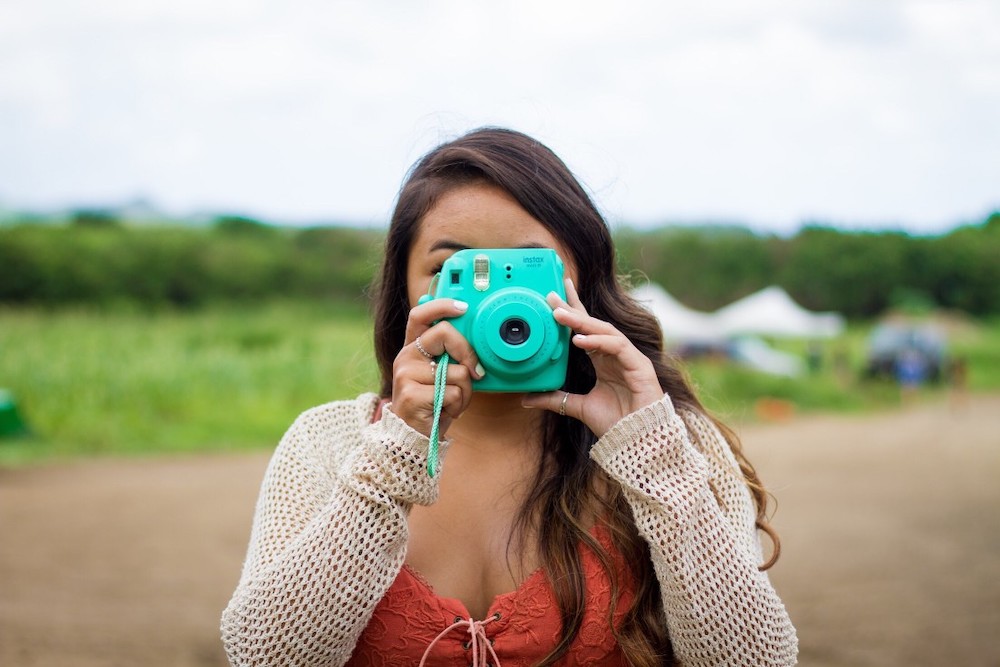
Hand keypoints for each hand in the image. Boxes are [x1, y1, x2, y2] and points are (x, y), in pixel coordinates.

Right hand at [392, 299, 483, 437]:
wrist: (414, 437)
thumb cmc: (434, 404)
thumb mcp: (442, 376)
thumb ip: (451, 357)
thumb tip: (476, 344)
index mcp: (413, 348)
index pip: (420, 315)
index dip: (442, 306)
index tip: (464, 308)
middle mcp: (406, 357)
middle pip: (444, 334)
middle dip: (468, 352)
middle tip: (476, 372)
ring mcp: (406, 375)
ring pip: (457, 371)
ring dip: (465, 391)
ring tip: (452, 402)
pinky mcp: (412, 395)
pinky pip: (452, 393)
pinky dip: (458, 405)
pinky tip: (446, 412)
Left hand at [522, 279, 663, 436]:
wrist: (636, 441)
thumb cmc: (614, 423)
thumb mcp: (575, 407)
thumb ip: (554, 400)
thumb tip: (525, 399)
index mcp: (602, 360)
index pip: (585, 330)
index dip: (572, 311)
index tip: (553, 297)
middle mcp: (615, 354)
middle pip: (593, 324)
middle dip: (573, 308)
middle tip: (552, 294)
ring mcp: (629, 358)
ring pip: (604, 331)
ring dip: (582, 322)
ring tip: (559, 315)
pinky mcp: (639, 366)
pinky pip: (618, 347)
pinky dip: (599, 342)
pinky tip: (579, 340)